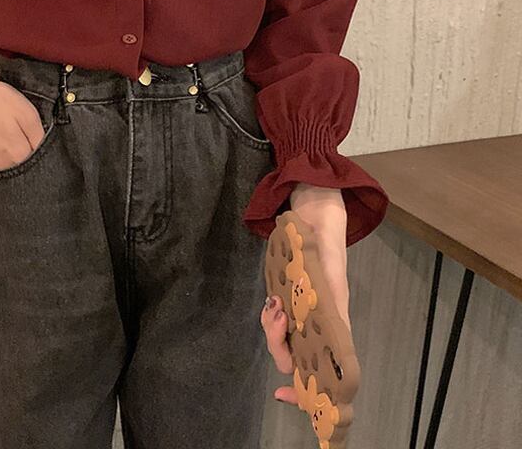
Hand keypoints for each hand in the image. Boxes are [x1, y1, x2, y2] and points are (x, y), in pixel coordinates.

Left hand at [259, 183, 349, 405]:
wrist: (313, 210)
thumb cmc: (327, 242)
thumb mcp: (332, 274)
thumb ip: (334, 302)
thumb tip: (337, 341)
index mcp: (331, 322)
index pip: (320, 366)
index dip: (304, 389)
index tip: (284, 395)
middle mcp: (314, 320)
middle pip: (294, 354)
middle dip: (281, 349)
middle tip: (277, 320)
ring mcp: (297, 307)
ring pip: (282, 336)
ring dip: (274, 330)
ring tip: (275, 307)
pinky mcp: (283, 292)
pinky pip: (274, 314)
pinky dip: (270, 315)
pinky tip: (273, 303)